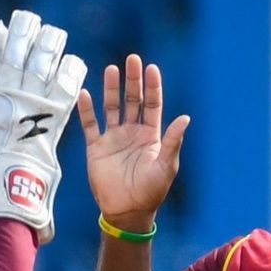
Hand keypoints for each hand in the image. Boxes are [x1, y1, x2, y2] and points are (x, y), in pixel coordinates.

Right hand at [0, 9, 86, 240]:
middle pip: (19, 44)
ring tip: (54, 36)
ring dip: (50, 42)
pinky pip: (68, 80)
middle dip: (24, 29)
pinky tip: (72, 63)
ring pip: (44, 55)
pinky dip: (71, 70)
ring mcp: (35, 95)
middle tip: (29, 22)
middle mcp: (10, 86)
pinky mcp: (57, 108)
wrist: (8, 181)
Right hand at [77, 54, 190, 232]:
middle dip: (133, 81)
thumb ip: (173, 141)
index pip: (152, 104)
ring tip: (112, 69)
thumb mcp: (166, 166)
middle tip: (132, 59)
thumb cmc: (150, 192)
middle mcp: (132, 132)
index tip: (151, 68)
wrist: (127, 212)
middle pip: (132, 100)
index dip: (152, 87)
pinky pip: (90, 125)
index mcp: (151, 136)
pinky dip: (87, 110)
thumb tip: (185, 117)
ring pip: (111, 107)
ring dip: (112, 89)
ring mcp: (114, 139)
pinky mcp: (96, 148)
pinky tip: (85, 93)